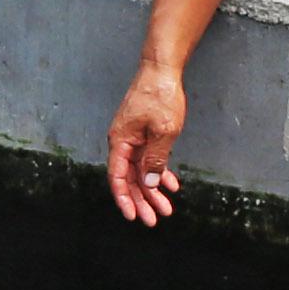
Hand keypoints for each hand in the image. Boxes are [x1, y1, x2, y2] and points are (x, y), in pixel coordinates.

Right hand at [104, 66, 186, 225]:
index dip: (124, 198)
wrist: (162, 69)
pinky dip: (159, 172)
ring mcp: (133, 137)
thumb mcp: (163, 131)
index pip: (118, 177)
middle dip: (142, 200)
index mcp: (121, 141)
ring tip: (165, 207)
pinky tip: (170, 184)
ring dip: (153, 190)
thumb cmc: (159, 95)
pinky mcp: (144, 133)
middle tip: (153, 219)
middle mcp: (123, 142)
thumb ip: (155, 159)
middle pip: (130, 179)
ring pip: (141, 171)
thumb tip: (149, 183)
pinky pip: (149, 159)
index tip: (133, 216)